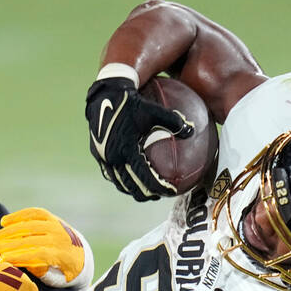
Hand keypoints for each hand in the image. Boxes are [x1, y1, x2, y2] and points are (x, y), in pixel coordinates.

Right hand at [0, 207, 92, 288]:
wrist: (82, 255)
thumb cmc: (65, 273)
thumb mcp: (58, 279)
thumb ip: (43, 273)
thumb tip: (24, 265)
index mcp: (64, 255)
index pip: (39, 254)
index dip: (20, 256)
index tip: (2, 260)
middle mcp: (61, 238)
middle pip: (30, 239)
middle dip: (7, 245)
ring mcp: (57, 225)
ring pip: (29, 225)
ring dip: (8, 231)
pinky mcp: (52, 218)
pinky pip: (34, 213)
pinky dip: (18, 216)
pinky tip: (3, 222)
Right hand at [85, 76, 193, 201]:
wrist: (104, 95)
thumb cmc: (131, 102)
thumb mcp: (154, 110)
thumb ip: (174, 121)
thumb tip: (192, 130)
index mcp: (126, 150)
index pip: (145, 176)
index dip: (159, 187)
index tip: (171, 191)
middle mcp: (112, 157)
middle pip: (131, 186)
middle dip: (146, 194)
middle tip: (160, 195)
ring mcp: (103, 158)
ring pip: (119, 183)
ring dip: (133, 189)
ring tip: (147, 192)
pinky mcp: (98, 154)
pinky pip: (111, 174)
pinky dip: (122, 180)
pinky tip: (132, 178)